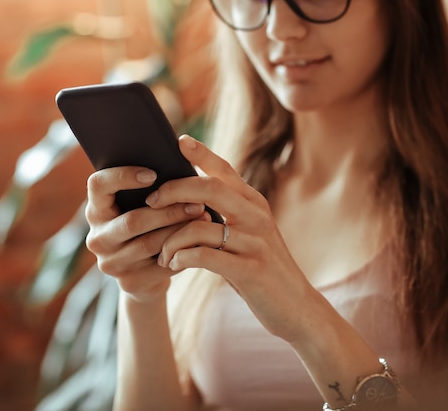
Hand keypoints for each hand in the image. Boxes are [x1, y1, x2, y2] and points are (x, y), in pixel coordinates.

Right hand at [84, 165, 208, 301]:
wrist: (148, 276)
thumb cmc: (150, 227)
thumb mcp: (142, 207)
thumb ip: (150, 187)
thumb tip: (180, 153)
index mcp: (96, 210)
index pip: (98, 185)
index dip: (122, 176)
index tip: (153, 173)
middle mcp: (97, 237)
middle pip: (133, 220)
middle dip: (169, 210)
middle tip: (198, 201)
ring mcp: (110, 263)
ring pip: (150, 243)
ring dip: (180, 230)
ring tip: (205, 217)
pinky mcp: (129, 283)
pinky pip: (161, 265)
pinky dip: (183, 252)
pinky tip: (201, 242)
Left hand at [148, 135, 318, 341]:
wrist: (296, 307)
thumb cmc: (264, 269)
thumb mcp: (251, 235)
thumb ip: (228, 215)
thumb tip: (189, 200)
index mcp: (255, 204)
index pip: (225, 171)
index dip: (202, 153)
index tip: (179, 140)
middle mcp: (257, 217)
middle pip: (209, 188)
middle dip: (174, 190)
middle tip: (151, 201)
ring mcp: (254, 243)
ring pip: (199, 227)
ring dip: (171, 240)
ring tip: (162, 254)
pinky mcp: (250, 270)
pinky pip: (203, 256)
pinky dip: (181, 259)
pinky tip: (174, 265)